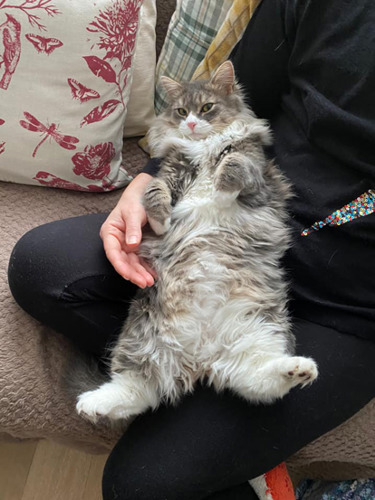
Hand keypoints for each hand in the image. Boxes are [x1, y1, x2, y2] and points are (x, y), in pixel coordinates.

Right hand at [100, 173, 156, 287]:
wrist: (147, 192)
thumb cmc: (136, 199)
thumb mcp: (134, 212)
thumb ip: (133, 228)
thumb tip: (132, 245)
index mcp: (110, 232)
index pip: (112, 252)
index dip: (120, 265)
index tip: (128, 275)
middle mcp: (117, 241)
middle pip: (123, 261)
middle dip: (133, 273)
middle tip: (145, 282)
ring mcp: (127, 244)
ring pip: (132, 262)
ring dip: (140, 273)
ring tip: (150, 282)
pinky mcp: (138, 246)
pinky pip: (141, 259)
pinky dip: (146, 267)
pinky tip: (153, 274)